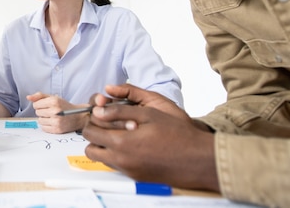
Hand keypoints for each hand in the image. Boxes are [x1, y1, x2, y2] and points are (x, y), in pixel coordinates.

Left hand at [27, 92, 84, 133]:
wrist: (78, 117)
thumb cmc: (64, 106)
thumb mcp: (53, 97)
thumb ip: (40, 96)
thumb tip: (28, 97)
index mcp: (54, 101)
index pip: (35, 104)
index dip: (39, 105)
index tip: (46, 105)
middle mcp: (55, 111)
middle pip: (37, 112)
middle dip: (42, 111)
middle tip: (51, 111)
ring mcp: (56, 121)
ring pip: (39, 120)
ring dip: (44, 119)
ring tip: (52, 117)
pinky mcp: (57, 129)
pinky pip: (43, 128)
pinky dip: (46, 125)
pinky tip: (53, 122)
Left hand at [83, 87, 218, 190]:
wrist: (198, 160)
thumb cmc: (177, 134)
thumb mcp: (148, 114)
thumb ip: (119, 111)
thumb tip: (98, 111)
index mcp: (122, 143)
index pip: (90, 132)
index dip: (92, 120)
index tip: (100, 114)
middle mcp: (122, 161)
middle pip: (91, 149)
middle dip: (95, 135)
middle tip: (106, 123)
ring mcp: (129, 171)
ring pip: (102, 159)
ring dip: (105, 146)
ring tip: (120, 133)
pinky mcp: (136, 177)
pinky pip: (116, 166)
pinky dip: (117, 155)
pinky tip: (133, 143)